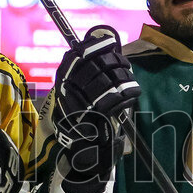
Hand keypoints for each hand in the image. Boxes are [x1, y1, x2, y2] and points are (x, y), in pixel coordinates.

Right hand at [53, 26, 139, 192]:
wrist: (83, 151)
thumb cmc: (84, 119)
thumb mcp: (80, 92)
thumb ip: (87, 69)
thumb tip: (102, 41)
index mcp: (62, 83)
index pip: (76, 56)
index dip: (93, 46)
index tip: (107, 43)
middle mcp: (67, 91)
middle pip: (95, 65)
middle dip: (114, 62)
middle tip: (123, 65)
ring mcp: (80, 104)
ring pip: (108, 80)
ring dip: (123, 77)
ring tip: (128, 81)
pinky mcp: (95, 116)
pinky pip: (116, 98)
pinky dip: (127, 95)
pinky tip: (130, 95)